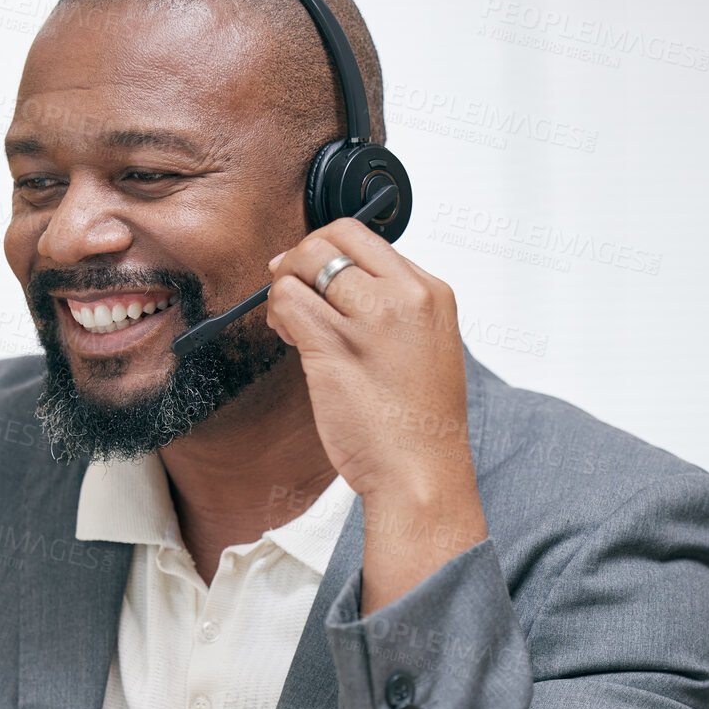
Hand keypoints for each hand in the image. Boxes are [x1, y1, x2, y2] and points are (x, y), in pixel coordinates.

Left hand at [265, 219, 486, 610]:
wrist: (421, 471)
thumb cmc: (420, 423)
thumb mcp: (427, 346)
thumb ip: (393, 308)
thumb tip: (340, 283)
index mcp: (431, 292)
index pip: (366, 236)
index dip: (329, 248)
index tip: (315, 271)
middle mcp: (404, 298)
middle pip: (332, 239)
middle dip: (301, 257)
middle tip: (291, 285)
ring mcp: (370, 321)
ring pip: (305, 263)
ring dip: (285, 285)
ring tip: (291, 320)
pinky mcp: (334, 347)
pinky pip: (288, 301)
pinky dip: (277, 312)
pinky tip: (288, 336)